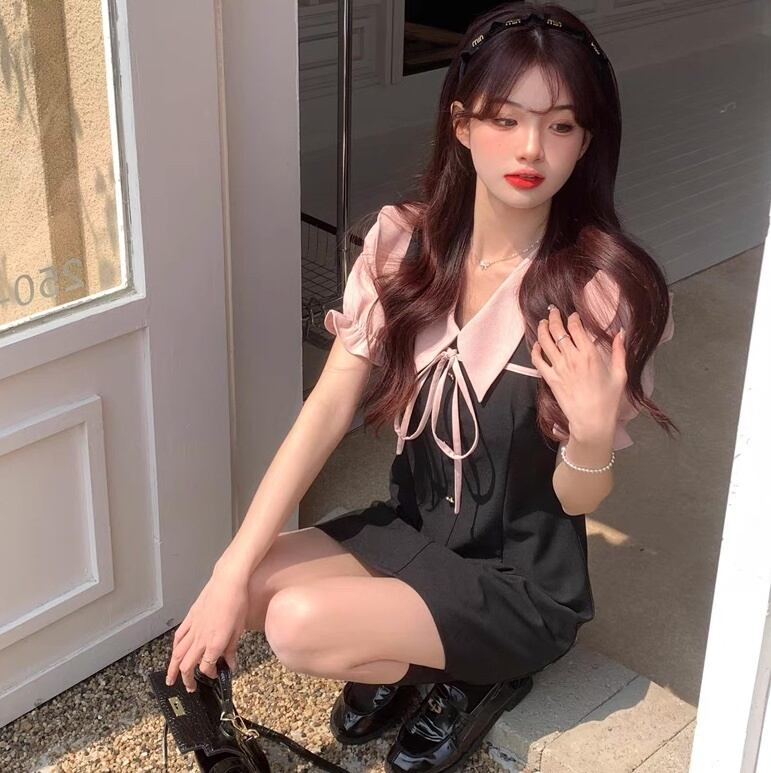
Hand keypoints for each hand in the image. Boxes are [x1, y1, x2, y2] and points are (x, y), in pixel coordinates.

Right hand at [165, 569, 250, 691]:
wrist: (228, 582)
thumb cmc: (237, 603)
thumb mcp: (239, 629)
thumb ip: (232, 649)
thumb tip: (230, 663)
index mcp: (215, 643)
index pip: (206, 667)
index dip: (209, 674)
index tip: (215, 674)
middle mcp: (201, 639)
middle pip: (187, 665)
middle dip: (187, 679)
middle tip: (190, 687)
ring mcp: (193, 628)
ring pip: (178, 653)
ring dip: (173, 668)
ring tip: (171, 679)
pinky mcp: (190, 618)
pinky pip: (179, 636)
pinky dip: (175, 647)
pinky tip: (175, 652)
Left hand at [531, 304, 626, 440]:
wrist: (591, 420)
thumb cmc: (608, 399)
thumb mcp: (620, 374)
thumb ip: (620, 351)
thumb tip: (621, 332)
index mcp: (590, 354)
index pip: (575, 328)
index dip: (572, 318)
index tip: (573, 316)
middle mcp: (571, 358)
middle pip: (557, 330)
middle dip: (553, 317)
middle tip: (552, 311)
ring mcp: (558, 368)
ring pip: (545, 342)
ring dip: (542, 329)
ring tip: (542, 322)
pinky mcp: (550, 378)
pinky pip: (537, 360)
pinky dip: (535, 349)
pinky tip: (537, 344)